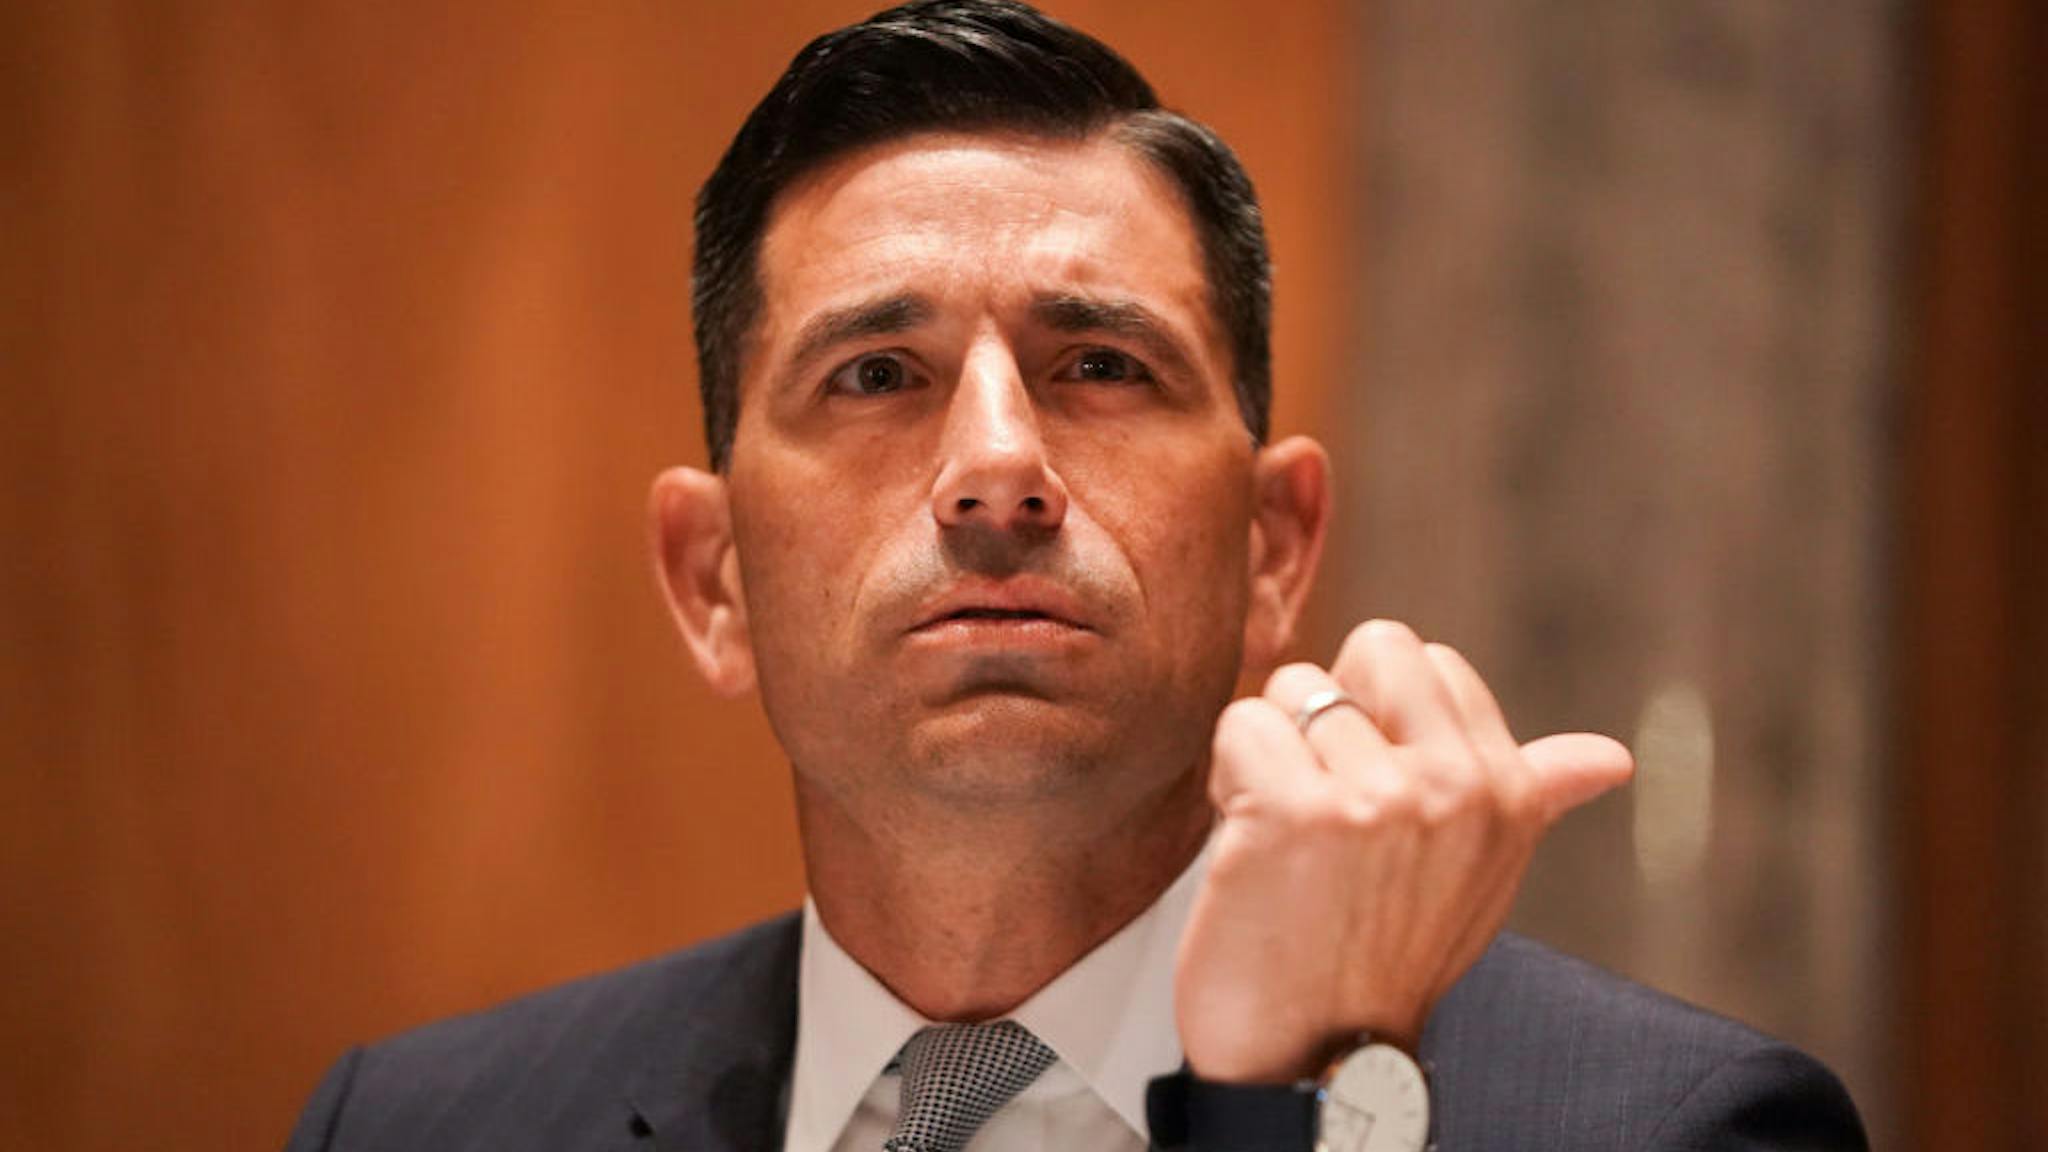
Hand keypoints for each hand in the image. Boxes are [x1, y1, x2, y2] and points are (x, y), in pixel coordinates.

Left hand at [1174, 619, 1633, 1081]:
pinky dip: (1226, 778)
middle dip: (1328, 709)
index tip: (1371, 792)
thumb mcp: (1480, 877)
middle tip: (1322, 799)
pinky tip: (1247, 843)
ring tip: (1285, 836)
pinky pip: (1241, 725)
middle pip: (1369, 648)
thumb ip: (1534, 796)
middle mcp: (1453, 787)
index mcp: (1507, 792)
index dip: (1380, 715)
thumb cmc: (1387, 959)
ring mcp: (1375, 798)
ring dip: (1269, 754)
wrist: (1316, 1060)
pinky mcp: (1292, 811)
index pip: (1429, 661)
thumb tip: (1610, 757)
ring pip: (1291, 689)